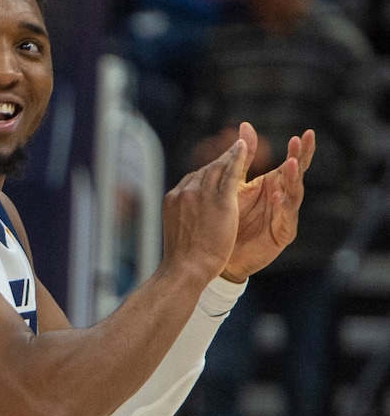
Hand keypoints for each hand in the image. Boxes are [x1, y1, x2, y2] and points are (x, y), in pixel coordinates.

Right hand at [162, 135, 246, 285]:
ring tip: (241, 146)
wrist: (186, 269)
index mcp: (173, 199)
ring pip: (217, 168)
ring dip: (229, 155)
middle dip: (219, 161)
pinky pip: (230, 173)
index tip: (215, 168)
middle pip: (205, 170)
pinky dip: (237, 158)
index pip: (192, 179)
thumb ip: (182, 218)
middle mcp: (184, 191)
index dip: (206, 173)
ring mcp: (200, 194)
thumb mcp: (177, 232)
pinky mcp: (220, 200)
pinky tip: (243, 147)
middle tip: (233, 149)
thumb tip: (186, 218)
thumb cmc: (183, 259)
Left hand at [221, 122, 313, 281]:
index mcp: (273, 184)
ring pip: (294, 195)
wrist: (218, 253)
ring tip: (290, 164)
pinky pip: (285, 218)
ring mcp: (284, 216)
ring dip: (292, 179)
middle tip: (302, 142)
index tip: (305, 133)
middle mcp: (282, 198)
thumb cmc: (228, 218)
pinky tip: (277, 195)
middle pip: (296, 176)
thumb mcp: (234, 184)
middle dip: (300, 158)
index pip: (290, 163)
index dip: (299, 150)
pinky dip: (282, 206)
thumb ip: (242, 159)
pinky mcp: (282, 234)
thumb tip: (246, 125)